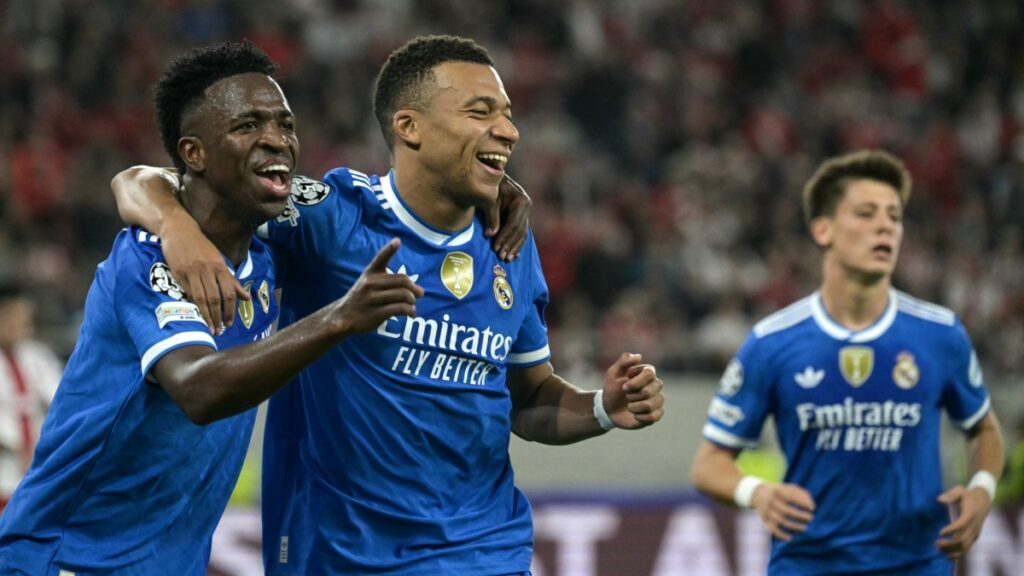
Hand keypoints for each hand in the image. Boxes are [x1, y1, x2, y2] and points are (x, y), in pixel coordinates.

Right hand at [161, 216, 248, 334]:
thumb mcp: (219, 261)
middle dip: (218, 316)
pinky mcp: (178, 272)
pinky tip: (196, 314)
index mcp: (220, 266)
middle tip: (219, 330)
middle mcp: (208, 269)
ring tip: (209, 327)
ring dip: (206, 315)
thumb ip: (232, 281)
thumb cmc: (201, 247)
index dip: (230, 310)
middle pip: (216, 298)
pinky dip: (193, 304)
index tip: (230, 323)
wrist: (179, 230)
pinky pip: (187, 291)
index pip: (229, 292)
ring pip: (201, 298)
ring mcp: (192, 271)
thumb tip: (247, 298)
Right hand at [332, 238, 423, 334]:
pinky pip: (401, 309)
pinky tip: (410, 313)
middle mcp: (370, 283)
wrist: (343, 315)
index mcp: (370, 272)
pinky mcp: (376, 313)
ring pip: (404, 295)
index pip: (381, 258)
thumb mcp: (370, 282)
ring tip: (411, 305)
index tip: (397, 241)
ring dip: (412, 301)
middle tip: (418, 294)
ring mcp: (372, 298)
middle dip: (414, 288)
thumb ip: (394, 284)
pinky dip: (410, 311)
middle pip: (403, 281)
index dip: (389, 249)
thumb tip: (422, 292)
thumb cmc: (363, 297)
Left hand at [484, 174, 530, 261]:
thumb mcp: (489, 199)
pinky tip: (514, 255)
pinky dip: (517, 244)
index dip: (505, 237)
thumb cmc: (489, 186)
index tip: (495, 247)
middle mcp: (527, 206)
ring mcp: (525, 212)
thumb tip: (490, 235)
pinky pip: (521, 233)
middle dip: (510, 245)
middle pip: (519, 231)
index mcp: (521, 201)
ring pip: (522, 234)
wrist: (491, 176)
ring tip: (507, 258)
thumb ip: (491, 216)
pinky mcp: (521, 216)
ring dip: (514, 247)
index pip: (514, 224)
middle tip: (501, 256)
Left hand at [601, 352, 664, 428]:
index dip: (636, 383)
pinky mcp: (656, 414)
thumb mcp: (613, 373)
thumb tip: (639, 356)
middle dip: (632, 396)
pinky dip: (639, 417)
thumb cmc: (612, 388)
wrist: (609, 409)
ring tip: (629, 406)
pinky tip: (635, 415)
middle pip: (650, 391)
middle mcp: (656, 385)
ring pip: (651, 405)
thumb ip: (623, 362)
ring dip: (634, 407)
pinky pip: (652, 417)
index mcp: (647, 373)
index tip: (624, 387)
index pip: (650, 374)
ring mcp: (658, 400)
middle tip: (626, 396)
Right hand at [750, 483, 815, 540]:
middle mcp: (771, 501)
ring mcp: (767, 511)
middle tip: (811, 518)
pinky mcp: (764, 519)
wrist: (756, 493)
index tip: (813, 508)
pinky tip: (790, 538)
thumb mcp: (787, 487)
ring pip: (781, 521)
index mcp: (777, 491)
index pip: (792, 497)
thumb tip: (812, 506)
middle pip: (786, 510)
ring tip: (804, 528)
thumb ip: (801, 493)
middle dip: (800, 515)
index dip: (803, 503)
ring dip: (794, 526)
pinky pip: (772, 529)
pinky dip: (781, 535)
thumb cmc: (778, 491)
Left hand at [936, 484, 991, 558]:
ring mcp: (975, 532)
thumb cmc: (968, 495)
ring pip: (965, 546)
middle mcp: (974, 526)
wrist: (983, 500)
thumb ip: (950, 495)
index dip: (951, 530)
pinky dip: (958, 553)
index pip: (961, 524)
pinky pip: (968, 548)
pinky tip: (947, 555)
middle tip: (936, 543)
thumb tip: (939, 500)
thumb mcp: (960, 490)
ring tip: (938, 549)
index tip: (940, 532)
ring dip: (952, 550)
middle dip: (949, 544)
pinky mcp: (974, 537)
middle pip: (963, 539)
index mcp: (970, 514)